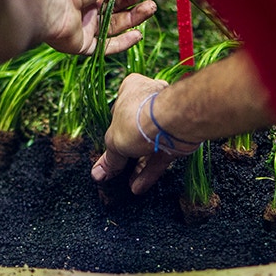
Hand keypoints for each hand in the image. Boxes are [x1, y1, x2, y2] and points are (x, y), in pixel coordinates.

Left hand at [20, 0, 157, 55]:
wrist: (53, 4)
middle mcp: (89, 5)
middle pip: (118, 5)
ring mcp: (87, 25)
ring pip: (116, 25)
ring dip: (135, 18)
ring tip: (150, 8)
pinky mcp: (85, 44)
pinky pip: (107, 46)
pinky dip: (124, 42)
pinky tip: (138, 34)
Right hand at [91, 74, 197, 194]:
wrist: (173, 121)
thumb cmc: (138, 119)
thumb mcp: (114, 141)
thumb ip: (109, 159)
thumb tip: (98, 173)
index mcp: (130, 89)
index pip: (117, 113)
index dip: (113, 134)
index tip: (109, 153)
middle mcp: (148, 101)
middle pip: (134, 131)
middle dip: (127, 154)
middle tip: (119, 171)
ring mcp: (165, 119)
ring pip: (149, 145)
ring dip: (139, 166)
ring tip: (129, 185)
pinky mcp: (177, 135)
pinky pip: (162, 154)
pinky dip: (151, 170)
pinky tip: (140, 185)